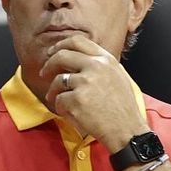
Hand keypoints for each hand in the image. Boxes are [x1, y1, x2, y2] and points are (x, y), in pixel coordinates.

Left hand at [39, 35, 146, 151]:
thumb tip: (79, 59)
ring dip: (54, 91)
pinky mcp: (76, 100)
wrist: (126, 129)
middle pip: (62, 55)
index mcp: (106, 60)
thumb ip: (101, 65)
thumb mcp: (118, 77)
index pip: (78, 41)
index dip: (61, 45)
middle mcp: (96, 67)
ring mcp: (85, 82)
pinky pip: (59, 100)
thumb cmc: (123, 107)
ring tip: (59, 101)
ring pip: (58, 80)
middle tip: (44, 73)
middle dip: (49, 64)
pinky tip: (71, 113)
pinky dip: (61, 108)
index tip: (52, 52)